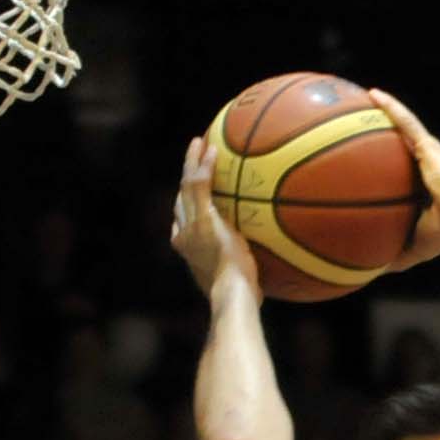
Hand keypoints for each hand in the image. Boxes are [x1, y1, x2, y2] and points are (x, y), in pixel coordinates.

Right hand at [170, 136, 258, 297]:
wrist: (233, 294)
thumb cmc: (240, 296)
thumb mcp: (236, 280)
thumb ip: (240, 267)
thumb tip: (258, 272)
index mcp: (187, 248)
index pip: (182, 221)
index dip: (186, 205)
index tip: (195, 194)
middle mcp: (183, 234)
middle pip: (181, 198)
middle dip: (185, 176)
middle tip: (192, 158)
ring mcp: (191, 225)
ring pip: (186, 185)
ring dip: (191, 162)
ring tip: (198, 143)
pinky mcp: (203, 218)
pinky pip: (200, 184)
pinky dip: (203, 165)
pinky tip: (212, 149)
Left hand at [366, 88, 439, 268]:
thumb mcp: (411, 247)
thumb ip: (391, 255)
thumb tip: (366, 273)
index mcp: (420, 184)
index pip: (396, 168)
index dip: (380, 158)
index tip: (361, 153)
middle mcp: (424, 163)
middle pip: (397, 140)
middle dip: (378, 127)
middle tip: (353, 116)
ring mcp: (428, 152)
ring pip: (401, 123)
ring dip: (383, 108)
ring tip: (362, 94)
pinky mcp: (430, 145)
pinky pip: (406, 121)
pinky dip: (390, 107)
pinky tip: (373, 94)